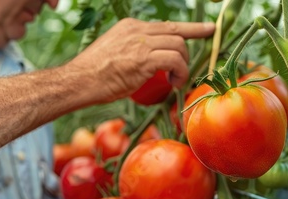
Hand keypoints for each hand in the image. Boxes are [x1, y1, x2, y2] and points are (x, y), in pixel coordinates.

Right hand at [66, 18, 214, 102]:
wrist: (78, 81)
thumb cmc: (93, 75)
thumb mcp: (114, 54)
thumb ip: (132, 52)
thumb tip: (148, 64)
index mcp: (131, 27)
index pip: (166, 25)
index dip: (191, 28)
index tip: (208, 29)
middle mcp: (138, 30)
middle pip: (176, 33)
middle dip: (189, 49)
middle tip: (184, 71)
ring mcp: (141, 42)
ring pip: (179, 46)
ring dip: (183, 65)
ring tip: (175, 81)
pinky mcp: (144, 58)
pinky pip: (175, 60)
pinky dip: (180, 72)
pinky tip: (174, 83)